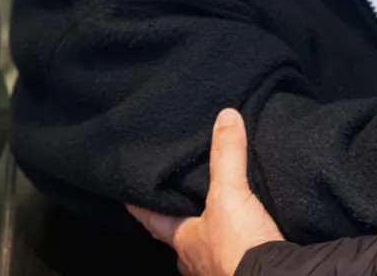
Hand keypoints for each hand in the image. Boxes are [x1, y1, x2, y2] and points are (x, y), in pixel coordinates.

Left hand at [132, 109, 282, 275]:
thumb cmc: (237, 246)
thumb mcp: (229, 194)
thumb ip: (227, 156)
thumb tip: (225, 117)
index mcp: (184, 242)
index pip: (155, 221)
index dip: (143, 209)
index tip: (129, 199)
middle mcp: (196, 262)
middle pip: (182, 239)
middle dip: (183, 224)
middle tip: (182, 205)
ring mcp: (218, 272)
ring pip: (208, 251)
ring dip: (212, 237)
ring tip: (219, 218)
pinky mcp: (243, 273)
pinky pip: (235, 257)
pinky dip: (238, 246)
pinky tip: (247, 237)